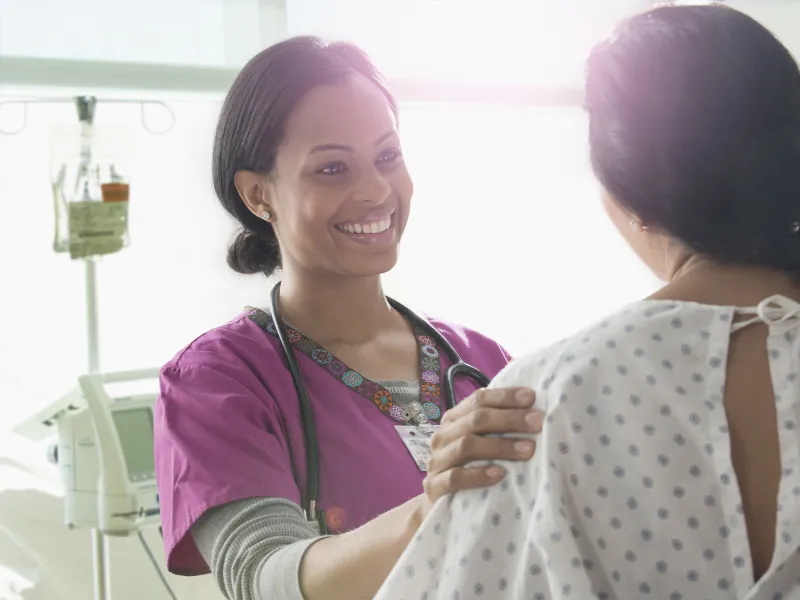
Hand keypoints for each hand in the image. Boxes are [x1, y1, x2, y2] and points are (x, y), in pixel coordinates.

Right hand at [420, 387, 541, 513]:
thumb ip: (497, 428)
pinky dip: (478, 475)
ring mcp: (437, 461)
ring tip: (528, 449)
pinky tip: (500, 474)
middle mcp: (443, 436)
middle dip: (510, 419)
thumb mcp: (480, 443)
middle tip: (538, 422)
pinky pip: (455, 478)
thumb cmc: (469, 468)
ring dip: (500, 446)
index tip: (532, 398)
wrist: (440, 506)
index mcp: (454, 419)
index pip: (478, 400)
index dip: (505, 397)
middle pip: (475, 420)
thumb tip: (535, 413)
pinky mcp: (435, 486)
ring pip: (467, 446)